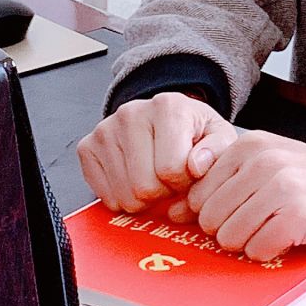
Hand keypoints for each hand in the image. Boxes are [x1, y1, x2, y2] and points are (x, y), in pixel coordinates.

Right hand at [77, 91, 238, 211]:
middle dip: (163, 192)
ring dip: (144, 198)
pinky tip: (133, 179)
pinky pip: (104, 197)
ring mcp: (105, 130)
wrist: (165, 119)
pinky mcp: (87, 147)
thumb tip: (196, 166)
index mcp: (168, 106)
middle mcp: (131, 113)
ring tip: (153, 177)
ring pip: (124, 197)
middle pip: (144, 187)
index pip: (171, 170)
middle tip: (169, 178)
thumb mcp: (218, 136)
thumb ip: (218, 151)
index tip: (188, 173)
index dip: (185, 183)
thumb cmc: (192, 131)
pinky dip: (122, 198)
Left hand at [177, 130, 305, 260]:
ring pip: (229, 237)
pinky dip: (272, 252)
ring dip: (252, 243)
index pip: (196, 194)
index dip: (214, 214)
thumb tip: (174, 211)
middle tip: (263, 223)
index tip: (242, 213)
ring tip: (278, 228)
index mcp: (248, 147)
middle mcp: (262, 161)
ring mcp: (281, 186)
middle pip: (209, 219)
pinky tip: (291, 237)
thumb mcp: (268, 167)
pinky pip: (259, 250)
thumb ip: (222, 183)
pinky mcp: (299, 213)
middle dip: (231, 231)